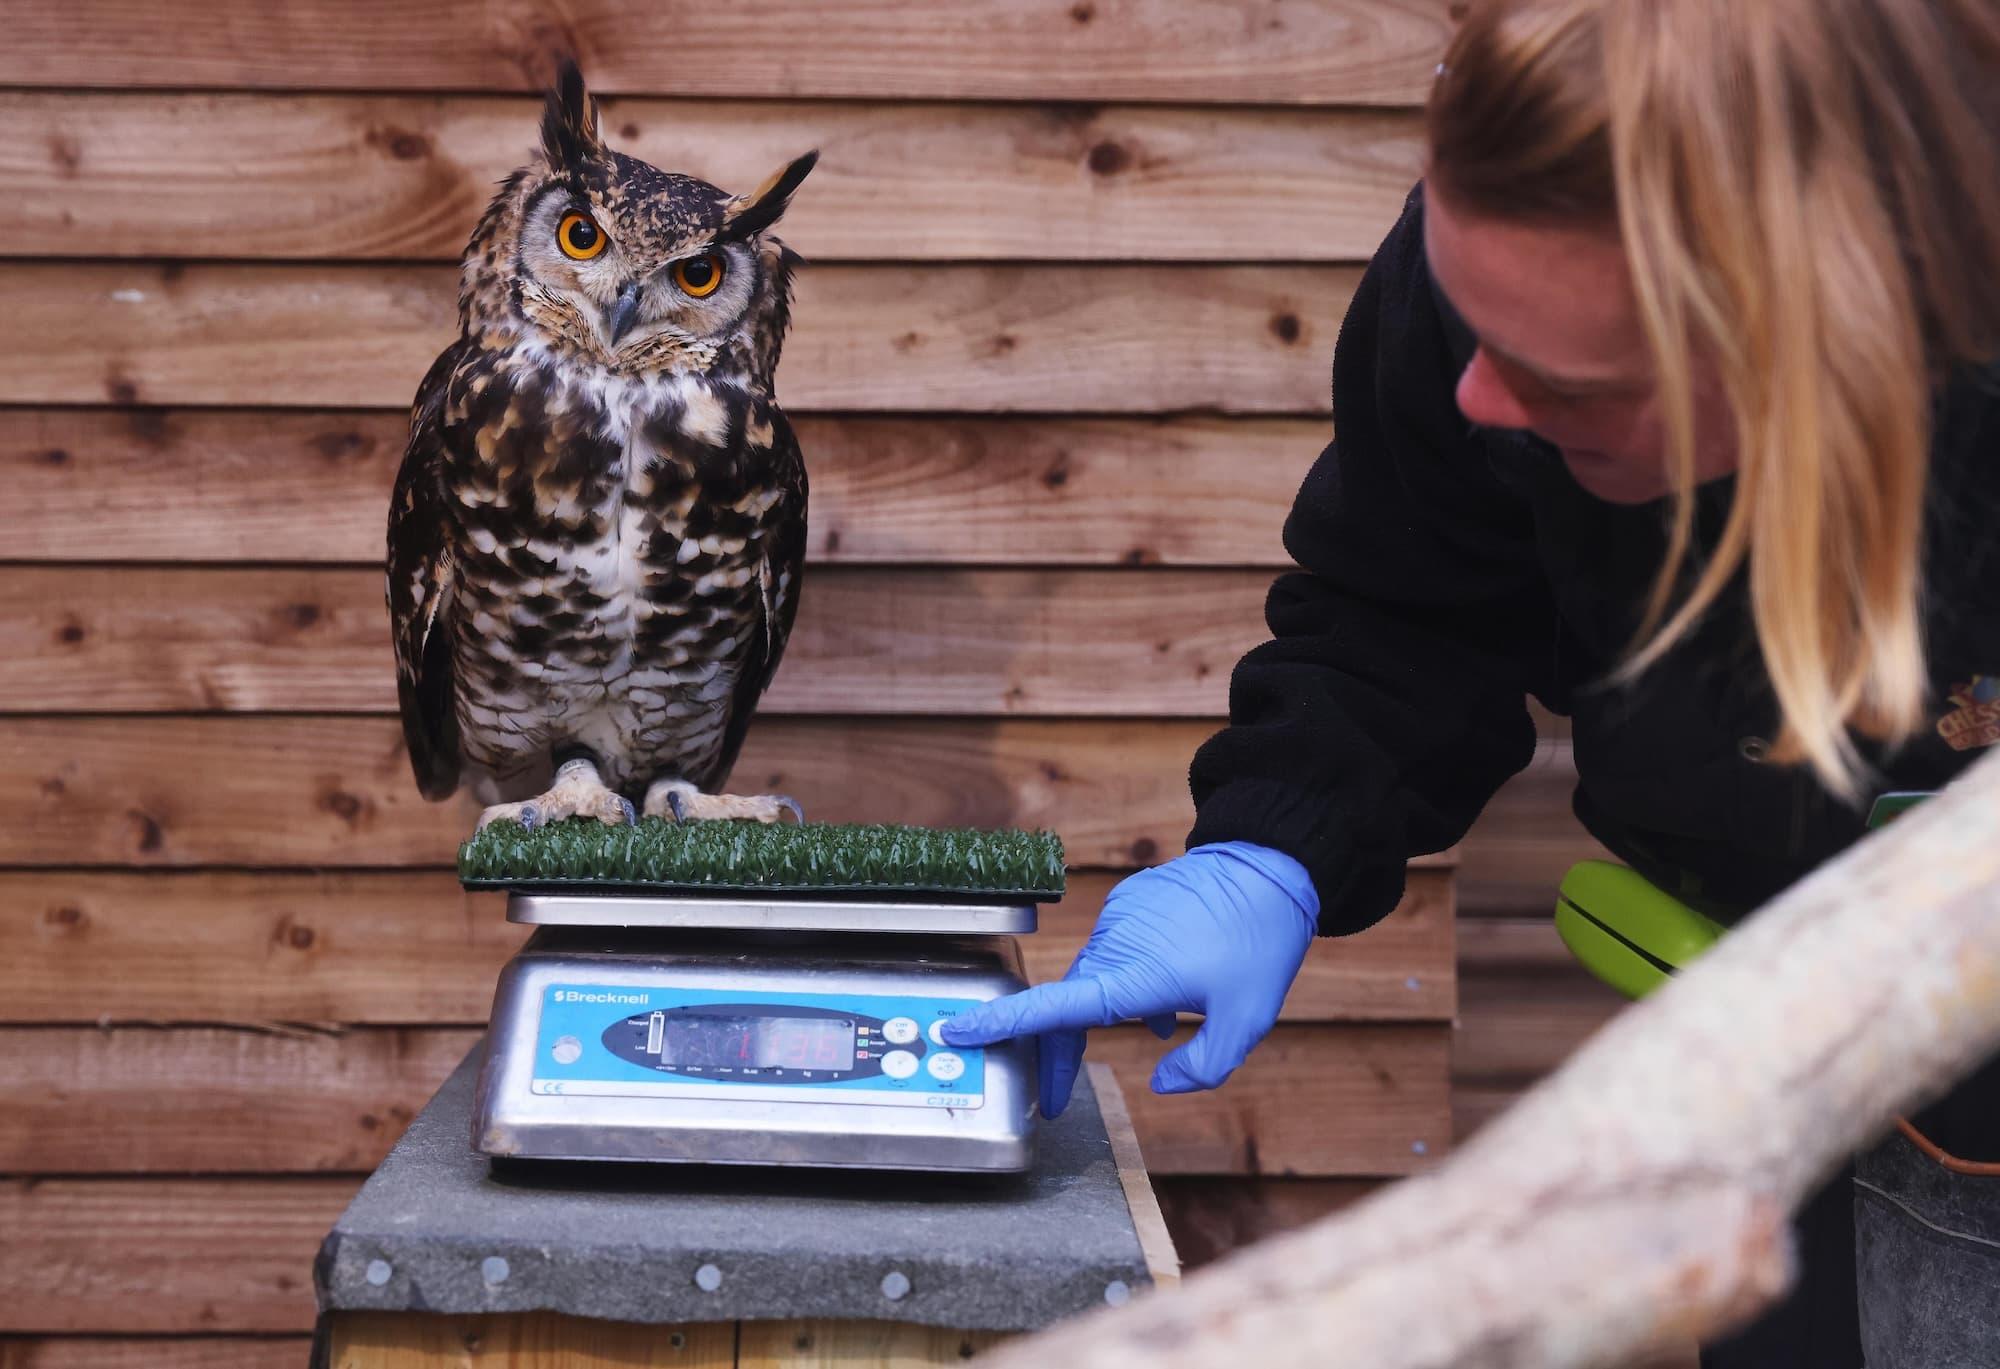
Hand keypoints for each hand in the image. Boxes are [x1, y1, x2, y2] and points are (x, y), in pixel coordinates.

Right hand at [940, 842, 1317, 1117]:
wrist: (1271, 865)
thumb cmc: (1260, 943)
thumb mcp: (1246, 1022)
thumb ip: (1202, 1066)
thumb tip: (1160, 1083)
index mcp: (1132, 976)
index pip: (1053, 1008)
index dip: (1003, 1025)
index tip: (958, 1032)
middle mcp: (1115, 944)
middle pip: (1068, 1006)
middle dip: (1059, 1054)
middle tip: (1058, 1098)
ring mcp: (1119, 919)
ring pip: (1095, 979)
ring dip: (1109, 1010)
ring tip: (1163, 1025)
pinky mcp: (1130, 902)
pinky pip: (1116, 952)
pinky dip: (1128, 978)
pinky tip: (1170, 991)